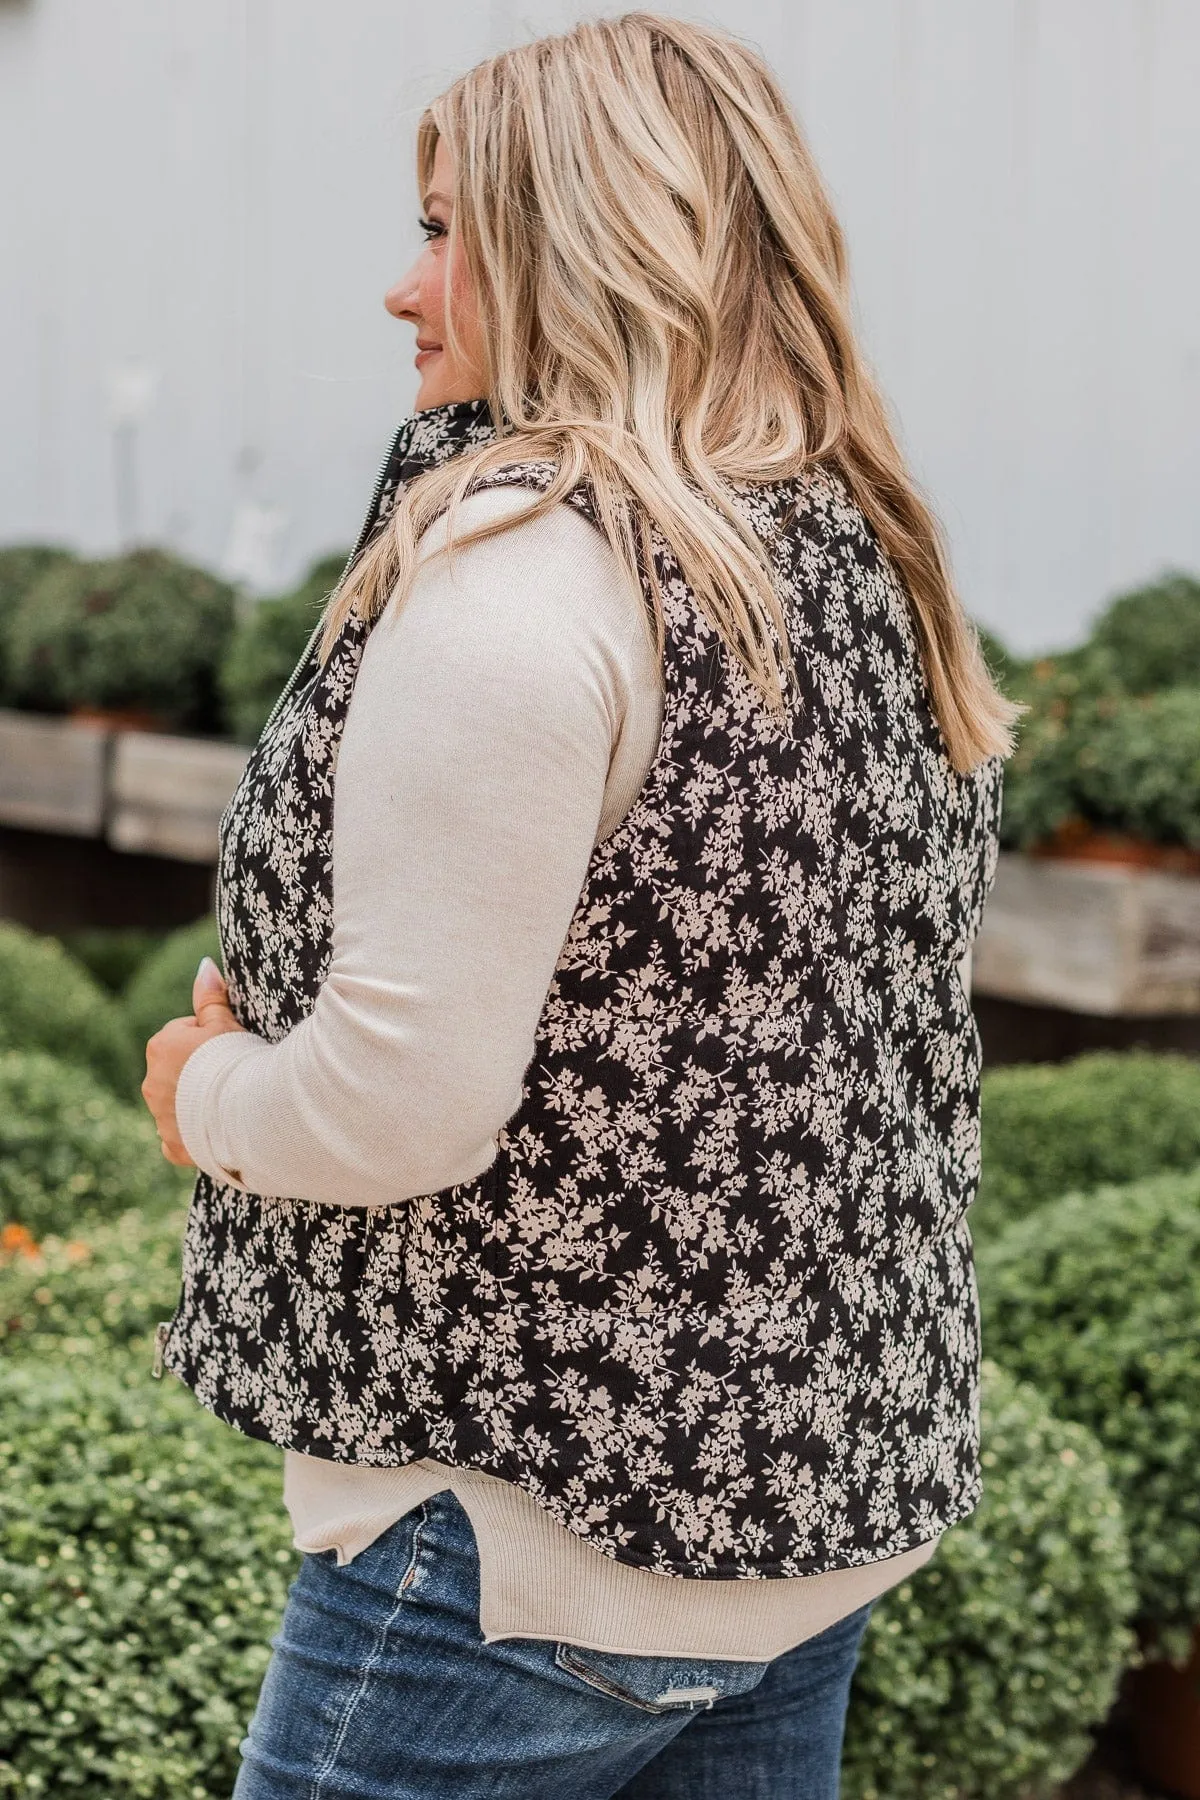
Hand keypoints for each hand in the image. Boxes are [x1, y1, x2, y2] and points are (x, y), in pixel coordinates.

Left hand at [142, 957, 245, 1165]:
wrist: (247, 1113)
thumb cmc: (237, 1061)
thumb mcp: (225, 1023)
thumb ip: (210, 996)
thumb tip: (203, 967)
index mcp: (161, 1046)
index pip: (183, 1035)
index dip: (211, 1040)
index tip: (231, 1048)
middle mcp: (151, 1082)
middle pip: (178, 1070)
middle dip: (199, 1071)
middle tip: (233, 1074)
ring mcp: (160, 1117)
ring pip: (176, 1103)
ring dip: (196, 1102)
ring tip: (229, 1102)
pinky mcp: (174, 1146)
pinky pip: (177, 1137)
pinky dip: (192, 1134)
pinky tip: (215, 1130)